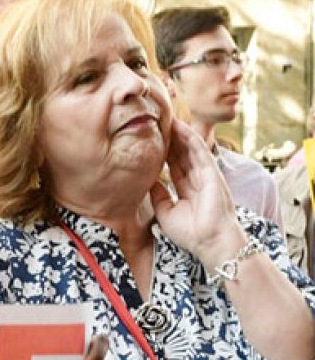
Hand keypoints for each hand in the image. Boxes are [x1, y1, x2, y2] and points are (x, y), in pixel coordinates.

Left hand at [150, 118, 245, 270]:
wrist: (210, 241)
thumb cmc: (190, 232)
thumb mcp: (165, 211)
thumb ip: (158, 195)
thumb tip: (147, 181)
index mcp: (187, 189)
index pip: (173, 165)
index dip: (163, 152)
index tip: (152, 140)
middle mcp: (197, 179)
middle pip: (181, 154)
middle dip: (170, 138)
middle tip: (157, 121)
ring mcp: (206, 174)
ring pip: (190, 149)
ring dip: (179, 133)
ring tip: (167, 118)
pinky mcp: (212, 172)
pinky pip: (199, 151)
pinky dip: (190, 138)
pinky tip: (181, 127)